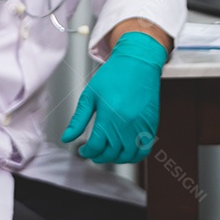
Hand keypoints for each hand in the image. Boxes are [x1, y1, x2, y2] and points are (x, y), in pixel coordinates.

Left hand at [62, 32, 166, 163]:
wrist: (138, 62)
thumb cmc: (114, 75)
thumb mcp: (90, 95)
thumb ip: (78, 119)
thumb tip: (67, 137)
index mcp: (109, 116)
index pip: (96, 146)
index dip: (87, 151)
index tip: (83, 149)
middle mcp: (127, 124)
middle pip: (111, 153)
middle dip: (99, 155)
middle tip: (93, 150)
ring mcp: (141, 126)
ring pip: (128, 155)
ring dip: (116, 158)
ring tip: (108, 151)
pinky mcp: (151, 125)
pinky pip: (144, 149)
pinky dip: (134, 155)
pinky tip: (125, 149)